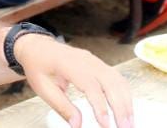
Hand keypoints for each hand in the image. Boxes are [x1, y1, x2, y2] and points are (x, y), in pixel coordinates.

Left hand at [15, 35, 132, 127]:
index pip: (90, 85)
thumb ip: (61, 106)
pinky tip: (126, 108)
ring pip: (116, 80)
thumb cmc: (38, 66)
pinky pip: (116, 77)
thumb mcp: (42, 87)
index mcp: (68, 64)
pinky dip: (124, 93)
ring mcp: (94, 60)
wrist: (38, 46)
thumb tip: (77, 124)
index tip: (105, 125)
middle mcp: (85, 60)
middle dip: (120, 107)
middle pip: (109, 82)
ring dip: (125, 101)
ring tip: (129, 122)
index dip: (100, 105)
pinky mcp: (99, 64)